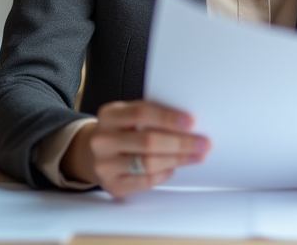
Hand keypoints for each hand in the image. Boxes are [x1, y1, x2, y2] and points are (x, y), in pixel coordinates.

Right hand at [64, 100, 210, 197]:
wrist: (94, 153)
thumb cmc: (121, 131)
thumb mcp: (128, 115)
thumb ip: (151, 115)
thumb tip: (188, 123)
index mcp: (109, 115)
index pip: (141, 112)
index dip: (168, 117)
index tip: (191, 122)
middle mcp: (103, 140)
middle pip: (148, 141)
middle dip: (181, 143)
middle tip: (203, 143)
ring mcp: (105, 164)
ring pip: (149, 163)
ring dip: (178, 159)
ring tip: (196, 156)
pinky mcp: (112, 185)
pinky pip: (145, 181)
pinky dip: (163, 173)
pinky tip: (174, 167)